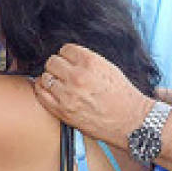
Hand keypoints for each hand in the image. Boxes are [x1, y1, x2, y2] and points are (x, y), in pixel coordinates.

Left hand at [35, 45, 153, 145]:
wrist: (130, 121)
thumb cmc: (122, 95)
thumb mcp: (108, 67)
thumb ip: (87, 61)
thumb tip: (68, 58)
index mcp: (90, 62)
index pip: (65, 49)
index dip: (68, 56)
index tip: (70, 62)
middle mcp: (77, 77)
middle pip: (52, 62)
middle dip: (58, 66)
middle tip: (64, 73)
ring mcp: (68, 94)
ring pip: (45, 77)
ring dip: (51, 79)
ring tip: (59, 84)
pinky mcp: (63, 111)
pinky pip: (41, 94)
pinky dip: (43, 90)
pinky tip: (51, 92)